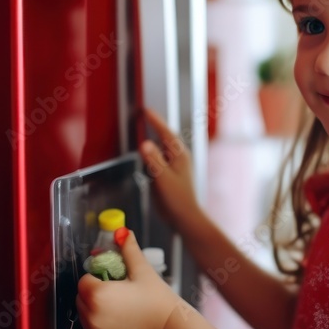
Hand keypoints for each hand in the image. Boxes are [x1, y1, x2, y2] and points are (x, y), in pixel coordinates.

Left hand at [76, 230, 180, 328]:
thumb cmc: (156, 299)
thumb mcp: (141, 270)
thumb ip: (128, 249)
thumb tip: (122, 232)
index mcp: (98, 293)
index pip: (85, 279)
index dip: (98, 276)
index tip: (112, 278)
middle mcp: (91, 313)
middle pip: (81, 294)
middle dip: (94, 290)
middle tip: (116, 289)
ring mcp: (94, 328)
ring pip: (84, 310)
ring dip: (93, 304)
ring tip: (117, 302)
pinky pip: (89, 324)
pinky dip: (97, 318)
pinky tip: (116, 314)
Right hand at [140, 108, 201, 230]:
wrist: (184, 218)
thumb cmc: (177, 200)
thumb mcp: (163, 179)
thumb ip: (153, 161)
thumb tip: (145, 143)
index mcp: (180, 156)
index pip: (166, 133)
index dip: (155, 121)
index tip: (146, 110)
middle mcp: (178, 158)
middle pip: (165, 137)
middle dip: (155, 126)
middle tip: (143, 115)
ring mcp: (174, 166)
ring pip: (162, 148)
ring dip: (154, 138)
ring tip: (144, 128)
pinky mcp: (169, 174)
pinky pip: (159, 159)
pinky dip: (152, 154)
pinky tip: (147, 154)